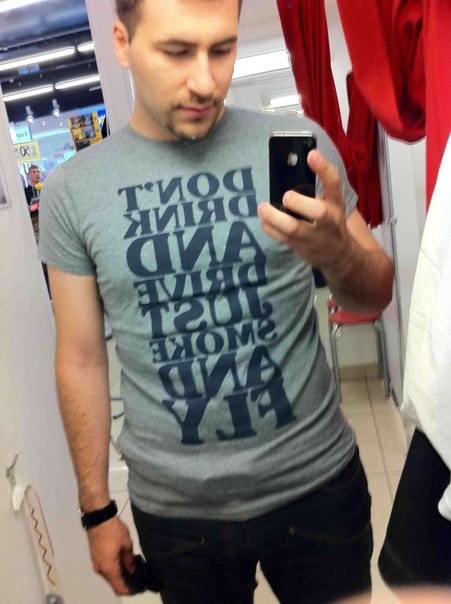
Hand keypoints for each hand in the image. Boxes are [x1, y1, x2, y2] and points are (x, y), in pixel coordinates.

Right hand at [87, 516, 135, 595]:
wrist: (98, 518)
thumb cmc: (113, 531)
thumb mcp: (126, 544)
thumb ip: (129, 560)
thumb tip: (131, 570)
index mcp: (109, 568)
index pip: (118, 588)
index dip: (129, 591)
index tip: (138, 588)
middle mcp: (100, 570)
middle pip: (113, 582)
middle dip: (125, 582)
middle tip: (137, 577)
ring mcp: (96, 563)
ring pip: (109, 575)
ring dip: (119, 574)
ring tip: (132, 568)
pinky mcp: (95, 557)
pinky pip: (105, 568)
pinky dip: (114, 568)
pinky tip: (123, 561)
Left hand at [258, 149, 351, 270]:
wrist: (339, 255)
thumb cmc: (330, 222)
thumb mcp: (331, 204)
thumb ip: (316, 190)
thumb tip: (289, 169)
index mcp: (336, 204)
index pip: (334, 184)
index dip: (323, 168)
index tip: (311, 154)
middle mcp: (328, 221)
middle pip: (318, 212)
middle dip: (300, 203)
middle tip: (286, 196)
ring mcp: (314, 237)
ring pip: (294, 229)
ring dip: (275, 218)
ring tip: (262, 207)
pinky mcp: (301, 248)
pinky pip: (282, 239)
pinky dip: (270, 229)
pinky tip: (264, 221)